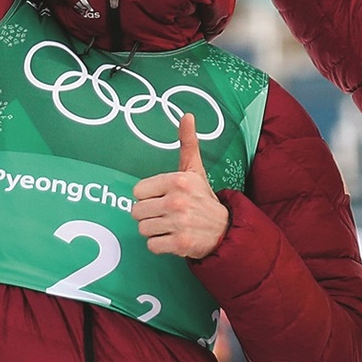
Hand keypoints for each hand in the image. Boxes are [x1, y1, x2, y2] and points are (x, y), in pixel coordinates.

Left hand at [130, 111, 229, 259]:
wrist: (225, 229)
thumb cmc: (203, 198)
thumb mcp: (195, 170)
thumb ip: (187, 143)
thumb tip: (187, 116)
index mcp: (177, 181)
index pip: (138, 191)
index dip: (148, 196)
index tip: (162, 197)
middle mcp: (177, 201)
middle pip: (137, 212)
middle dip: (149, 215)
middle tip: (165, 214)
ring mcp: (179, 223)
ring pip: (143, 229)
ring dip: (154, 230)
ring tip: (169, 226)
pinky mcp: (180, 244)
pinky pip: (152, 245)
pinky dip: (160, 245)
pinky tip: (172, 238)